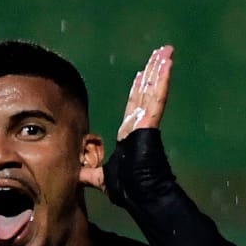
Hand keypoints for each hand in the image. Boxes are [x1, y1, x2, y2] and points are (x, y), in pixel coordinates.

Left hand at [80, 44, 173, 189]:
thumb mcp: (100, 178)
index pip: (134, 105)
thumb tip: (77, 175)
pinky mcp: (152, 122)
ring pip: (153, 89)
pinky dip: (162, 80)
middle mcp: (140, 124)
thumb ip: (90, 173)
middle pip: (146, 91)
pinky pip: (158, 97)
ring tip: (166, 50)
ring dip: (159, 69)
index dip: (138, 88)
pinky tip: (167, 64)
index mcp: (130, 133)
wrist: (140, 194)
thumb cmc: (126, 188)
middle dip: (152, 71)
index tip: (141, 73)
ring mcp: (147, 121)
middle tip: (159, 53)